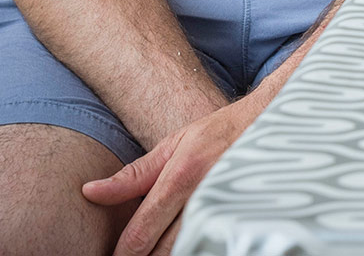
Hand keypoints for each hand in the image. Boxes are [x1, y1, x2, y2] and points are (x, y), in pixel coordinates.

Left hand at [83, 95, 258, 255]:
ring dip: (168, 253)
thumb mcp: (174, 144)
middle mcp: (204, 196)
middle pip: (164, 251)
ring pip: (189, 250)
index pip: (142, 232)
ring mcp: (228, 209)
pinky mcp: (246, 217)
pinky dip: (195, 246)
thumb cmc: (219, 132)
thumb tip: (90, 192)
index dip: (123, 253)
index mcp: (182, 177)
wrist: (274, 120)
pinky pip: (214, 244)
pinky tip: (186, 243)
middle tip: (134, 254)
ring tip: (155, 249)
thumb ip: (133, 175)